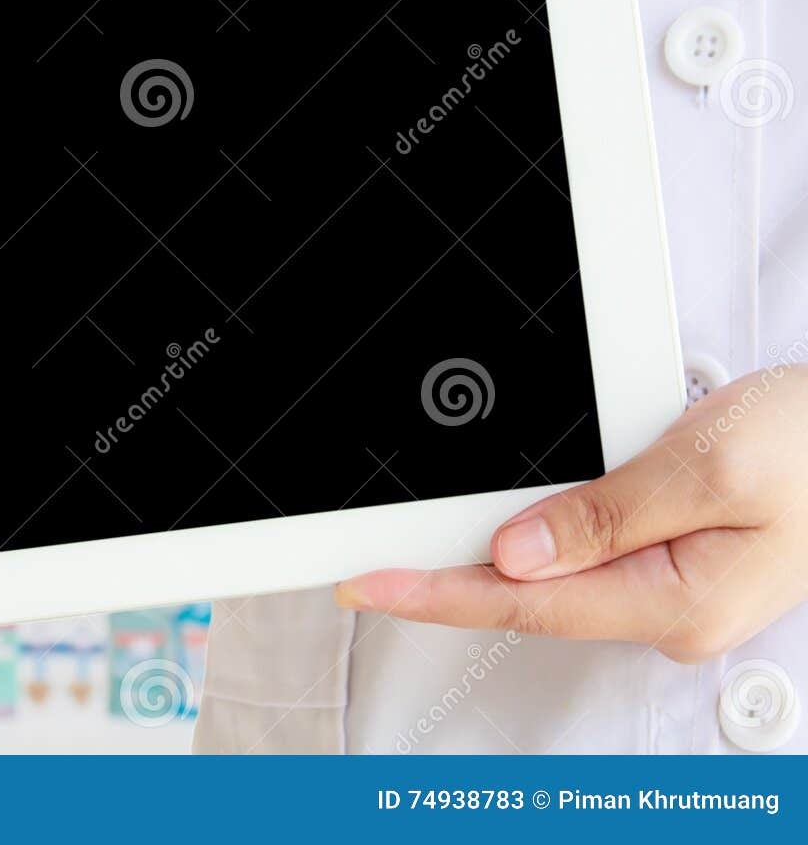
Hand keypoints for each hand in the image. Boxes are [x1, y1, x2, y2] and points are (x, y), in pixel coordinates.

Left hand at [335, 366, 807, 662]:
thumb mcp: (710, 467)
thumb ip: (608, 514)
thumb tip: (514, 555)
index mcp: (678, 601)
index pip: (526, 605)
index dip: (436, 594)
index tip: (367, 582)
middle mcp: (669, 610)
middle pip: (529, 596)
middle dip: (447, 575)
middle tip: (369, 556)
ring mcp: (672, 589)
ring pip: (553, 577)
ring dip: (489, 554)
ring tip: (422, 537)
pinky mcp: (674, 563)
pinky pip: (586, 556)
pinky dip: (537, 537)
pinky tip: (506, 524)